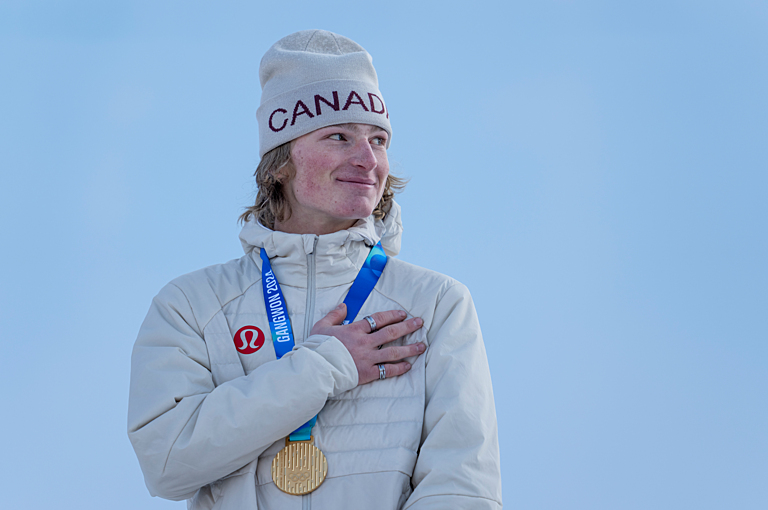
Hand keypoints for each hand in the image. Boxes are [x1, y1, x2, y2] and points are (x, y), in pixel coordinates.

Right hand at [310, 303, 425, 384]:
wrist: (316, 368)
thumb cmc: (317, 347)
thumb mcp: (322, 326)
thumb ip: (334, 315)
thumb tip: (344, 306)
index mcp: (355, 330)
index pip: (378, 319)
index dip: (392, 315)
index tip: (403, 314)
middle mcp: (365, 342)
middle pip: (391, 333)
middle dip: (407, 327)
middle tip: (420, 323)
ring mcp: (368, 358)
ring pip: (393, 352)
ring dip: (410, 348)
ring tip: (422, 346)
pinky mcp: (367, 373)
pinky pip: (387, 370)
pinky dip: (398, 368)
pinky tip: (408, 366)